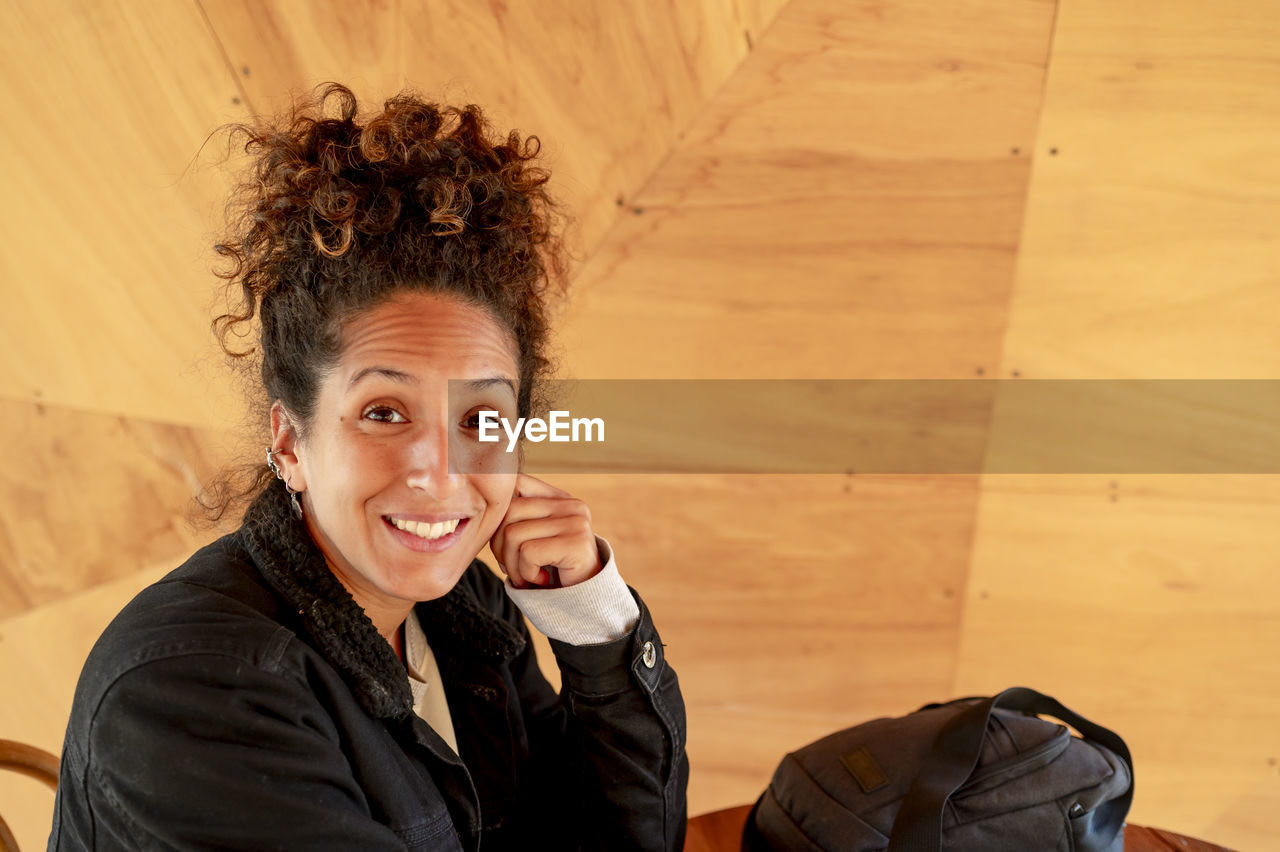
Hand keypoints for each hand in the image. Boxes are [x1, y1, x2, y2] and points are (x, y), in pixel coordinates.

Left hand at [490, 473, 602, 588]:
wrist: (586, 602)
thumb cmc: (553, 571)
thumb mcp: (535, 538)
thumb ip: (517, 519)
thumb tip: (481, 512)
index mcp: (561, 499)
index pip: (516, 484)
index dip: (498, 513)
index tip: (503, 543)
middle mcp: (572, 506)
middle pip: (508, 512)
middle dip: (499, 546)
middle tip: (511, 568)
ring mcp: (576, 523)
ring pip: (514, 534)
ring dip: (513, 565)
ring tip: (526, 577)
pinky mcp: (576, 544)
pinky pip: (528, 553)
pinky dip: (527, 573)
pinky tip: (542, 580)